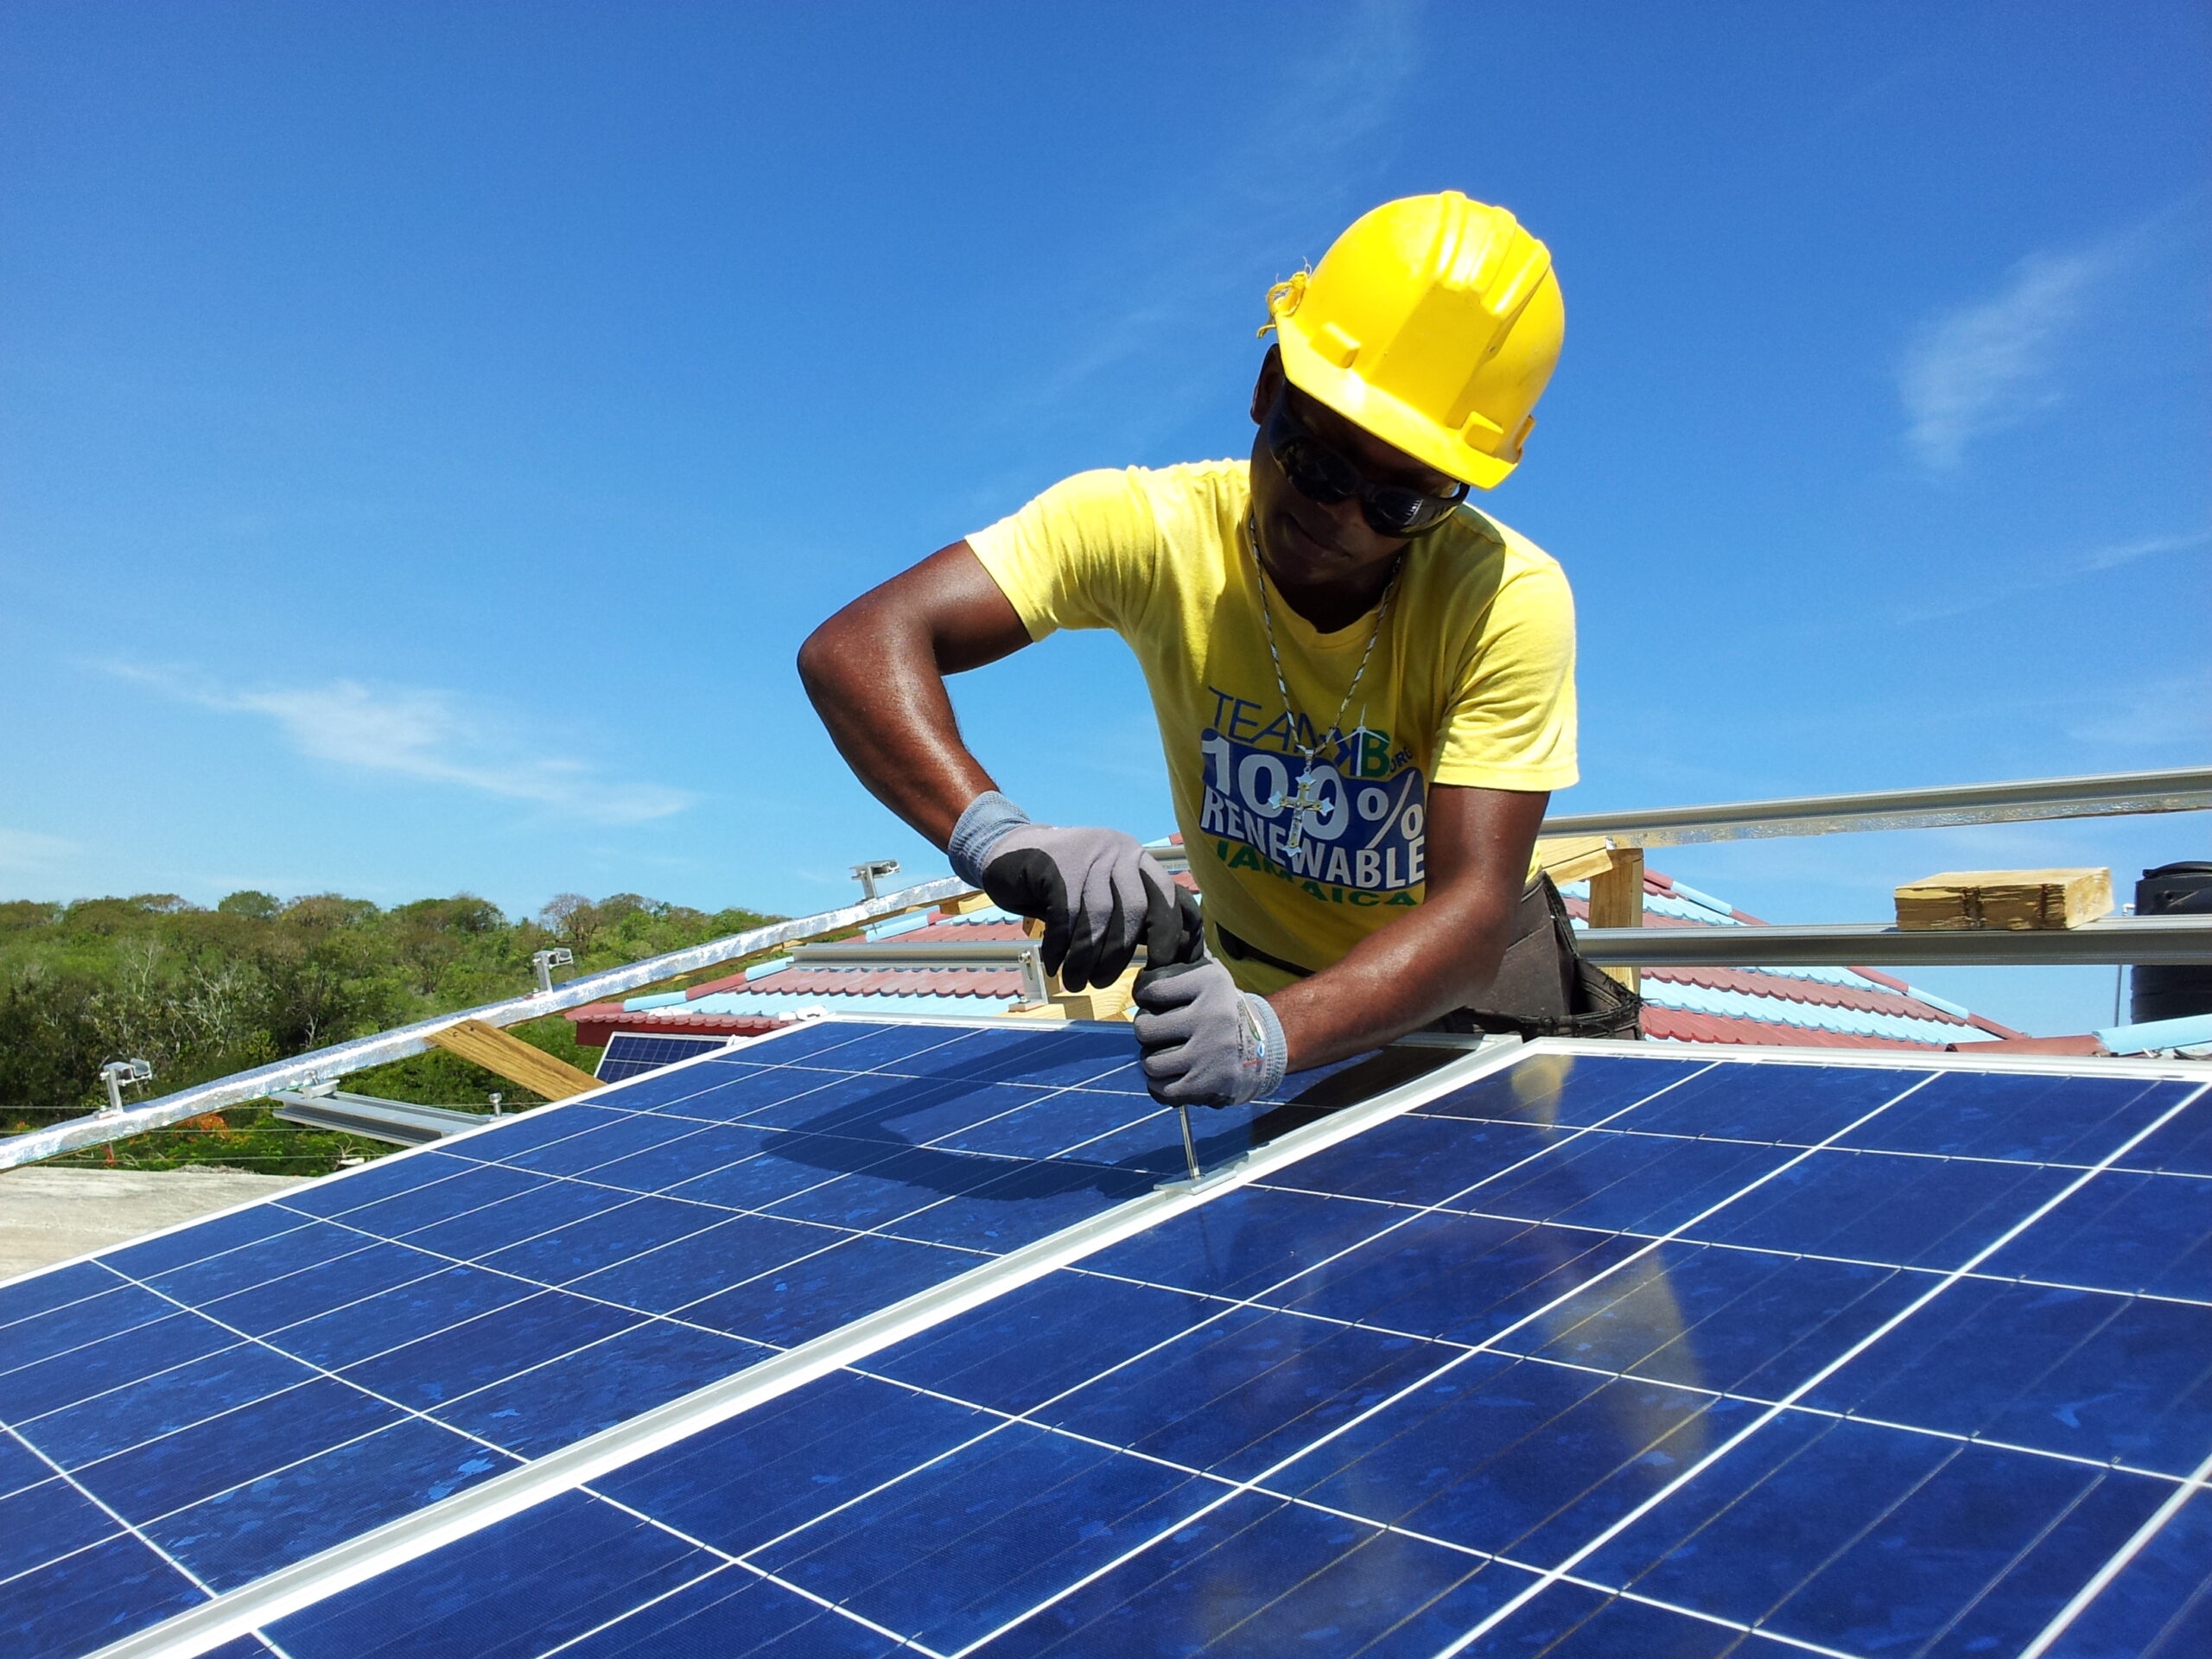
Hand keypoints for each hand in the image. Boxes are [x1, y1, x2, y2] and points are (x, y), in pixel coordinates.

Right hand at [981, 824, 1189, 990]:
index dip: (1169, 934)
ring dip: (1086, 957)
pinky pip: (1065, 915)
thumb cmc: (1060, 883)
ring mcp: (1088, 852)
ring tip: (1075, 982)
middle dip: (1120, 953)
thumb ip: (1131, 914)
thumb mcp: (1102, 892)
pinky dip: (1060, 947)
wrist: (1006, 852)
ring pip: (1098, 915)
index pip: (1168, 896)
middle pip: (1134, 909)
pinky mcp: (1057, 863)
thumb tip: (1167, 955)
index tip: (1160, 968)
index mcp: (1137, 858)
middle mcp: (1119, 849)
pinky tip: (1053, 965)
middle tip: (1102, 982)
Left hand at [1133, 955, 1288, 1106]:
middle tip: (1158, 1031)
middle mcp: (1212, 1016)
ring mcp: (1211, 1053)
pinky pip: (1163, 1089)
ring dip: (1152, 1060)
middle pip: (1145, 1028)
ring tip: (1164, 1053)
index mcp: (1211, 983)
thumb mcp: (1213, 975)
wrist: (1267, 1047)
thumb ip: (1185, 957)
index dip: (1143, 995)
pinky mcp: (1209, 1083)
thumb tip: (1157, 939)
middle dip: (1147, 1031)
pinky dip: (1159, 1085)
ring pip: (1151, 1062)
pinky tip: (1168, 1075)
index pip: (1150, 989)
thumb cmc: (1225, 1008)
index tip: (1151, 1000)